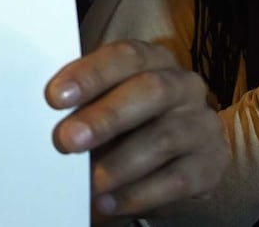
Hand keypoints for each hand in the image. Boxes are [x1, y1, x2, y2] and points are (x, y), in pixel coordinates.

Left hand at [47, 40, 228, 218]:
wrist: (168, 161)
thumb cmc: (123, 124)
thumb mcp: (103, 105)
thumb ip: (82, 103)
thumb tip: (46, 115)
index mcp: (153, 60)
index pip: (125, 56)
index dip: (91, 74)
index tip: (55, 96)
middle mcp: (183, 85)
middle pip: (150, 91)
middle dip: (106, 116)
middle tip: (68, 140)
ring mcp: (202, 124)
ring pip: (163, 138)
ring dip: (119, 164)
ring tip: (89, 184)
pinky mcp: (211, 164)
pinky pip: (177, 180)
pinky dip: (139, 194)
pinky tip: (109, 202)